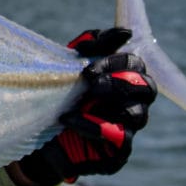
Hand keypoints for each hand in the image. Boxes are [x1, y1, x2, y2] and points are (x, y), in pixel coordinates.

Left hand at [9, 28, 156, 185]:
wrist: (38, 131)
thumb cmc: (61, 92)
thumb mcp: (72, 62)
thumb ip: (95, 43)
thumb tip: (125, 33)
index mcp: (125, 78)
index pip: (137, 64)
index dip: (116, 62)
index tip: (88, 68)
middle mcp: (134, 103)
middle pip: (147, 88)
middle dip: (118, 83)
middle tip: (90, 84)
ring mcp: (129, 128)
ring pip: (138, 115)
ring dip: (107, 105)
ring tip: (80, 102)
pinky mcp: (118, 152)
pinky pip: (118, 138)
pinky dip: (93, 127)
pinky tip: (71, 120)